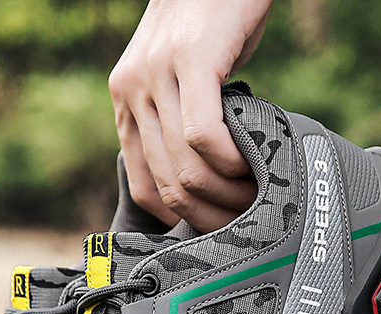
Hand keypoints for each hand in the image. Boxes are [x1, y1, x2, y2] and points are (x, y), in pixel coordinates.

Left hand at [109, 0, 273, 232]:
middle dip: (209, 214)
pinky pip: (203, 134)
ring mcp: (157, 74)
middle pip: (167, 183)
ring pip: (184, 166)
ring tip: (255, 196)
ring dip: (225, 193)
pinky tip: (250, 164)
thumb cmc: (214, 18)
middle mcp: (132, 90)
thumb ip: (180, 117)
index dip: (181, 218)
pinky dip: (230, 161)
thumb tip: (202, 175)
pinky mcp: (190, 60)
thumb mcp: (183, 74)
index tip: (216, 227)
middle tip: (245, 220)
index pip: (143, 186)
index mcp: (126, 100)